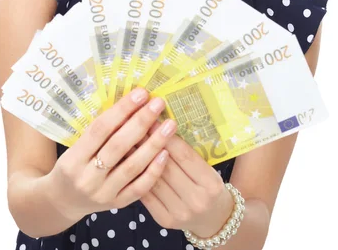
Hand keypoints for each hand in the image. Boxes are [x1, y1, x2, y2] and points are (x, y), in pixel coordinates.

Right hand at [47, 88, 177, 222]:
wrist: (63, 200)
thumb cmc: (72, 164)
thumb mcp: (75, 146)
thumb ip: (99, 131)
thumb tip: (129, 104)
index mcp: (73, 158)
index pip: (100, 129)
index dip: (122, 109)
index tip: (141, 93)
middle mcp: (87, 178)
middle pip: (118, 146)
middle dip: (140, 122)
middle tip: (158, 103)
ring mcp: (103, 194)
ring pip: (132, 166)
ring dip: (153, 144)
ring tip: (169, 125)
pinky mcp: (116, 205)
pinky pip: (139, 188)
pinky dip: (154, 170)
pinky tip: (166, 153)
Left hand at [135, 118, 234, 235]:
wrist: (214, 219)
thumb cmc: (208, 186)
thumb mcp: (208, 168)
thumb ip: (187, 152)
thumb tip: (160, 124)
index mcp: (210, 183)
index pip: (184, 154)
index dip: (166, 134)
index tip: (151, 117)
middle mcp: (196, 199)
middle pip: (166, 165)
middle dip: (148, 142)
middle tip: (132, 123)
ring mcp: (179, 212)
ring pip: (153, 179)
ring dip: (136, 156)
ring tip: (124, 138)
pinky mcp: (164, 220)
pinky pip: (146, 194)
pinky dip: (135, 175)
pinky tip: (126, 160)